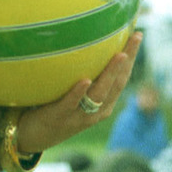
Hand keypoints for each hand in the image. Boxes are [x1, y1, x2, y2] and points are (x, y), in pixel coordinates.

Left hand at [16, 31, 142, 153]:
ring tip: (120, 55)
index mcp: (104, 104)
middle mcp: (98, 111)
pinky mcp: (61, 117)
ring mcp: (81, 115)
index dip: (132, 58)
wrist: (34, 137)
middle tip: (136, 38)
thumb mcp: (73, 94)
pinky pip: (72, 103)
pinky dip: (79, 92)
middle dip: (128, 60)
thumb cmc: (53, 109)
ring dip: (111, 73)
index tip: (138, 35)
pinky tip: (85, 80)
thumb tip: (85, 43)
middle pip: (117, 83)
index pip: (122, 77)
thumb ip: (83, 75)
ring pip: (100, 93)